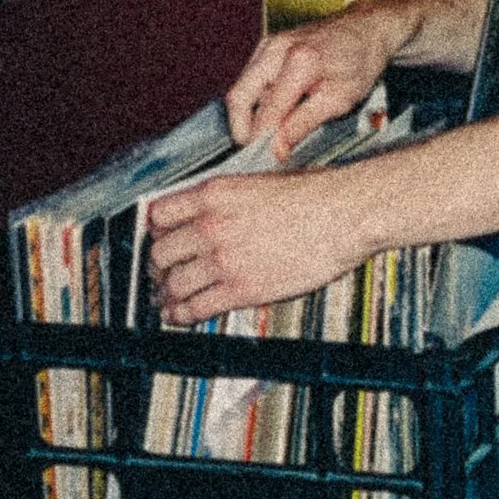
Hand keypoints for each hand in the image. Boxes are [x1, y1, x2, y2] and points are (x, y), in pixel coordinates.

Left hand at [147, 170, 369, 325]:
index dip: (156, 231)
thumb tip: (206, 215)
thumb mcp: (256, 182)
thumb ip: (224, 201)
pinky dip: (182, 315)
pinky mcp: (240, 288)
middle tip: (162, 273)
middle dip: (159, 266)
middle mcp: (210, 225)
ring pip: (173, 283)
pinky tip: (180, 315)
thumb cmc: (312, 196)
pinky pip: (195, 307)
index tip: (160, 240)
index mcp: (212, 194)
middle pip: (160, 252)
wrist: (342, 214)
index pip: (158, 215)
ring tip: (167, 299)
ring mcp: (223, 258)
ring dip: (167, 294)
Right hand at [225, 1, 408, 156]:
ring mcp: (268, 45)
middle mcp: (276, 49)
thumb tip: (277, 148)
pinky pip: (249, 80)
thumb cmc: (360, 61)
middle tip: (260, 150)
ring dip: (249, 116)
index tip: (270, 159)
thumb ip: (303, 124)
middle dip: (243, 130)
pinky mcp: (266, 47)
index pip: (267, 113)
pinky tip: (277, 112)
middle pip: (238, 98)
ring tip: (273, 133)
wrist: (367, 28)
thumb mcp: (339, 100)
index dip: (264, 141)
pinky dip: (256, 101)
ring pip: (241, 89)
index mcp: (299, 62)